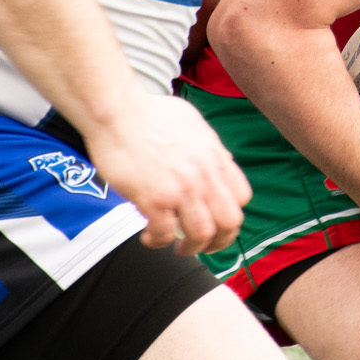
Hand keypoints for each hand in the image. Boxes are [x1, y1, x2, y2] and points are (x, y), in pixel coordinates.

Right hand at [83, 92, 254, 255]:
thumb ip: (209, 146)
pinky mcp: (154, 199)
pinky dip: (158, 241)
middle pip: (229, 222)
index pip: (242, 196)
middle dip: (219, 241)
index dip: (231, 214)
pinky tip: (149, 236)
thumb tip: (222, 158)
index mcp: (215, 157)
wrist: (117, 111)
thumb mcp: (192, 122)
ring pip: (201, 234)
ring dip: (191, 248)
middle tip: (203, 245)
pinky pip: (165, 234)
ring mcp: (181, 188)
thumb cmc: (148, 112)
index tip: (217, 221)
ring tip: (178, 247)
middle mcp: (204, 174)